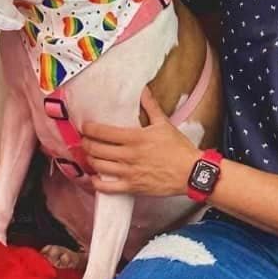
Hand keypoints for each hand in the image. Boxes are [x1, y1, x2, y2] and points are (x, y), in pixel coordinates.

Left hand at [82, 88, 198, 196]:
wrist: (191, 173)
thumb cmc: (179, 149)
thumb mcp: (164, 124)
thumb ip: (150, 107)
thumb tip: (144, 90)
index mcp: (135, 138)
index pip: (103, 132)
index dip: (89, 129)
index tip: (86, 127)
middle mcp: (129, 155)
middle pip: (96, 149)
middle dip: (86, 144)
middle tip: (85, 141)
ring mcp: (129, 173)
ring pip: (98, 166)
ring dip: (90, 160)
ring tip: (90, 155)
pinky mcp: (132, 187)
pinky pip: (107, 187)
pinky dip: (96, 183)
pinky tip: (95, 178)